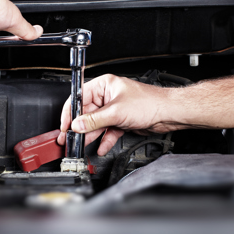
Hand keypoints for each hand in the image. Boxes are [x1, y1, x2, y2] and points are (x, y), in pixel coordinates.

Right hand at [57, 74, 176, 155]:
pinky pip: (107, 131)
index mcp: (104, 85)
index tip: (65, 125)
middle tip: (70, 138)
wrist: (168, 114)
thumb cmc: (149, 103)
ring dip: (90, 135)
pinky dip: (104, 140)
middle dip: (80, 127)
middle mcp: (107, 96)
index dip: (70, 112)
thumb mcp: (116, 112)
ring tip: (81, 145)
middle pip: (87, 113)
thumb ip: (94, 120)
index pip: (79, 97)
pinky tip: (100, 148)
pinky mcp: (120, 120)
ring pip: (96, 124)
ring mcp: (114, 109)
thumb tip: (78, 124)